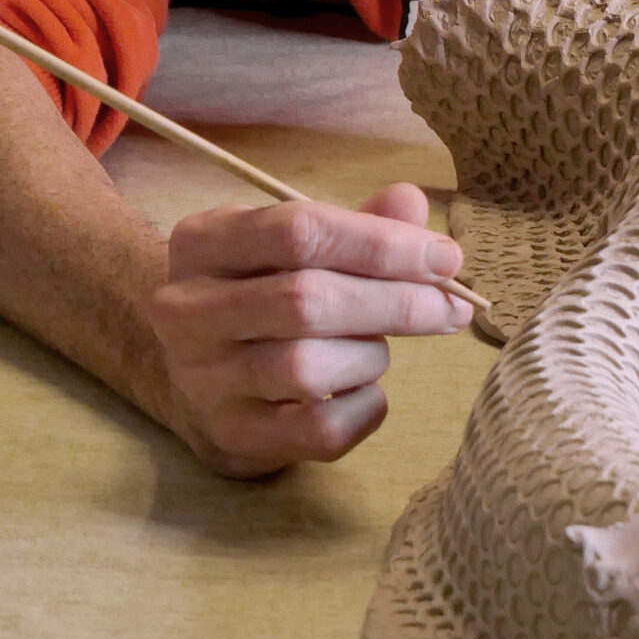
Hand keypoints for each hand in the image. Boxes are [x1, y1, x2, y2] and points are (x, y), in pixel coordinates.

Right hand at [151, 180, 473, 472]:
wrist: (198, 383)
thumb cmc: (264, 299)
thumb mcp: (293, 248)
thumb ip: (355, 225)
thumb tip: (411, 202)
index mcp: (203, 242)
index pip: (299, 230)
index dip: (383, 244)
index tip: (445, 258)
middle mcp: (188, 310)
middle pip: (306, 300)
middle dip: (396, 303)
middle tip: (450, 309)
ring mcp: (203, 380)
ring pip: (308, 368)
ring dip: (370, 356)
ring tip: (377, 349)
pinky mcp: (232, 436)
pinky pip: (320, 429)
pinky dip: (364, 408)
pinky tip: (364, 391)